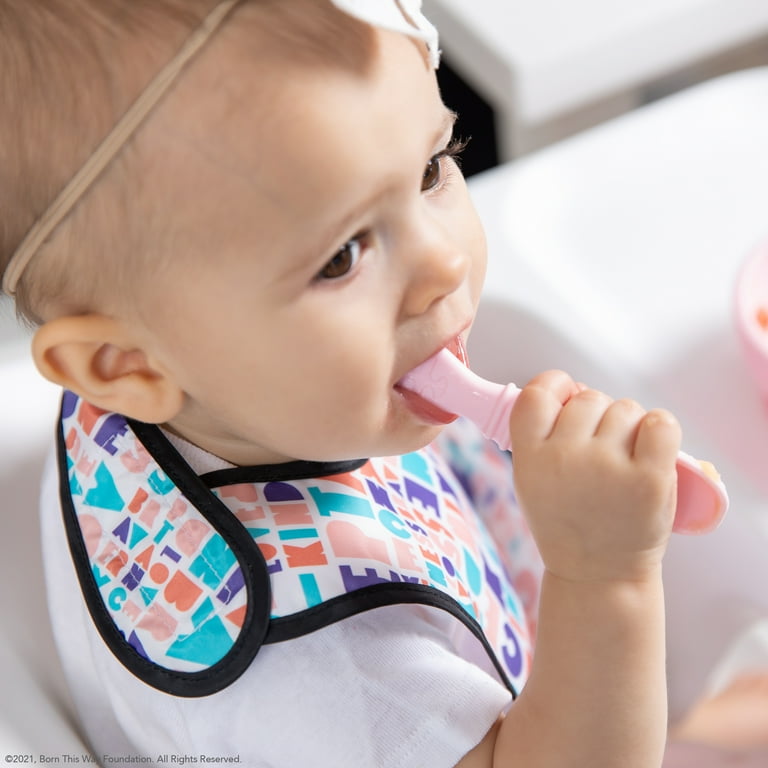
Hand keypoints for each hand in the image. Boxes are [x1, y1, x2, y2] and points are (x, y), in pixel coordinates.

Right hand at [509, 370, 680, 582]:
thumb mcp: (531, 480)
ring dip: (629, 427)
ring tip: (623, 461)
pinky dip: (659, 430)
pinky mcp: (648, 479)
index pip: (536, 394)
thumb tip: (574, 390)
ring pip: (625, 409)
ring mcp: (607, 468)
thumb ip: (541, 436)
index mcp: (530, 457)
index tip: (566, 395)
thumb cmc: (567, 521)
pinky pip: (660, 423)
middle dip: (597, 416)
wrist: (598, 574)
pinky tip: (652, 449)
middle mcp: (564, 458)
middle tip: (599, 451)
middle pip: (589, 398)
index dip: (555, 385)